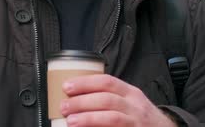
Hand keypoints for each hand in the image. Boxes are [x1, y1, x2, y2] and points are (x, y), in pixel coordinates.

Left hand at [59, 74, 176, 126]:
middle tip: (64, 106)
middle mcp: (135, 106)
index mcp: (130, 92)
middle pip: (106, 99)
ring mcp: (136, 123)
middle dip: (82, 102)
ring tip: (71, 121)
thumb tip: (75, 96)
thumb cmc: (140, 116)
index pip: (107, 82)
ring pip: (112, 118)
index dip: (85, 83)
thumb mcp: (129, 100)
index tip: (66, 86)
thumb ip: (109, 96)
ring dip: (88, 118)